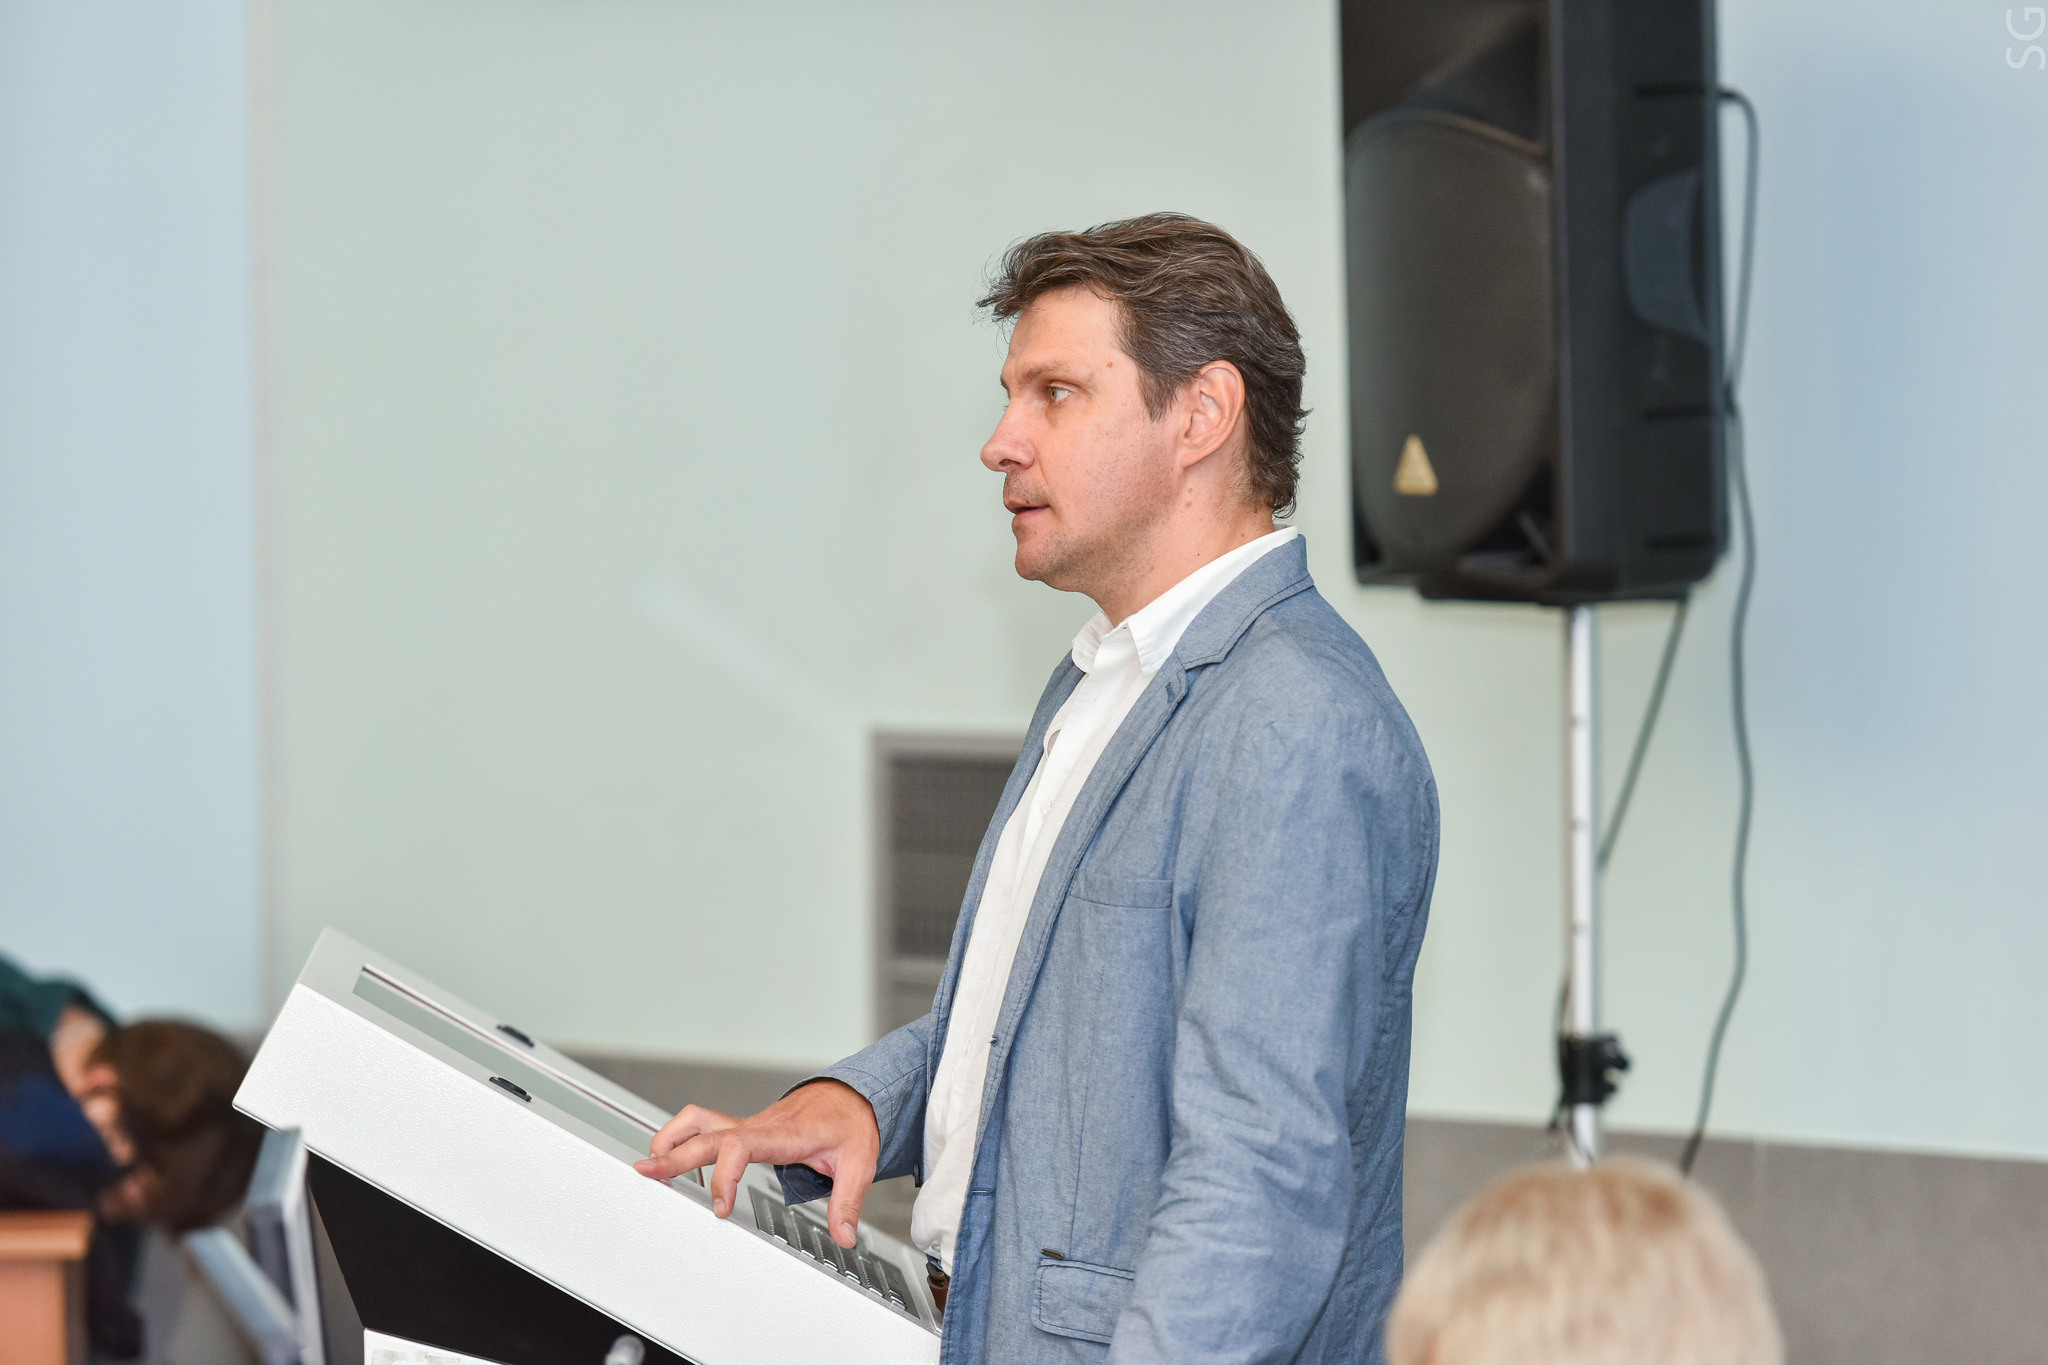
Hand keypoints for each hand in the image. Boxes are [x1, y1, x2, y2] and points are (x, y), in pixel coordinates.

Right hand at [635, 1080, 880, 1248]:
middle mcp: (759, 1127)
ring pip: (699, 1120)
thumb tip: (845, 1236)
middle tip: (646, 1172)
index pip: (741, 1145)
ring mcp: (749, 1125)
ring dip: (671, 1137)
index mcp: (783, 1135)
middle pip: (707, 1134)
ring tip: (650, 1163)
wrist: (850, 1096)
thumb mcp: (858, 1163)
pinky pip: (705, 1126)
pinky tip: (672, 1155)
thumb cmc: (850, 1124)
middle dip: (674, 1154)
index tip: (720, 1206)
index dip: (725, 1175)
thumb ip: (848, 1202)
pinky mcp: (745, 1129)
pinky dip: (682, 1137)